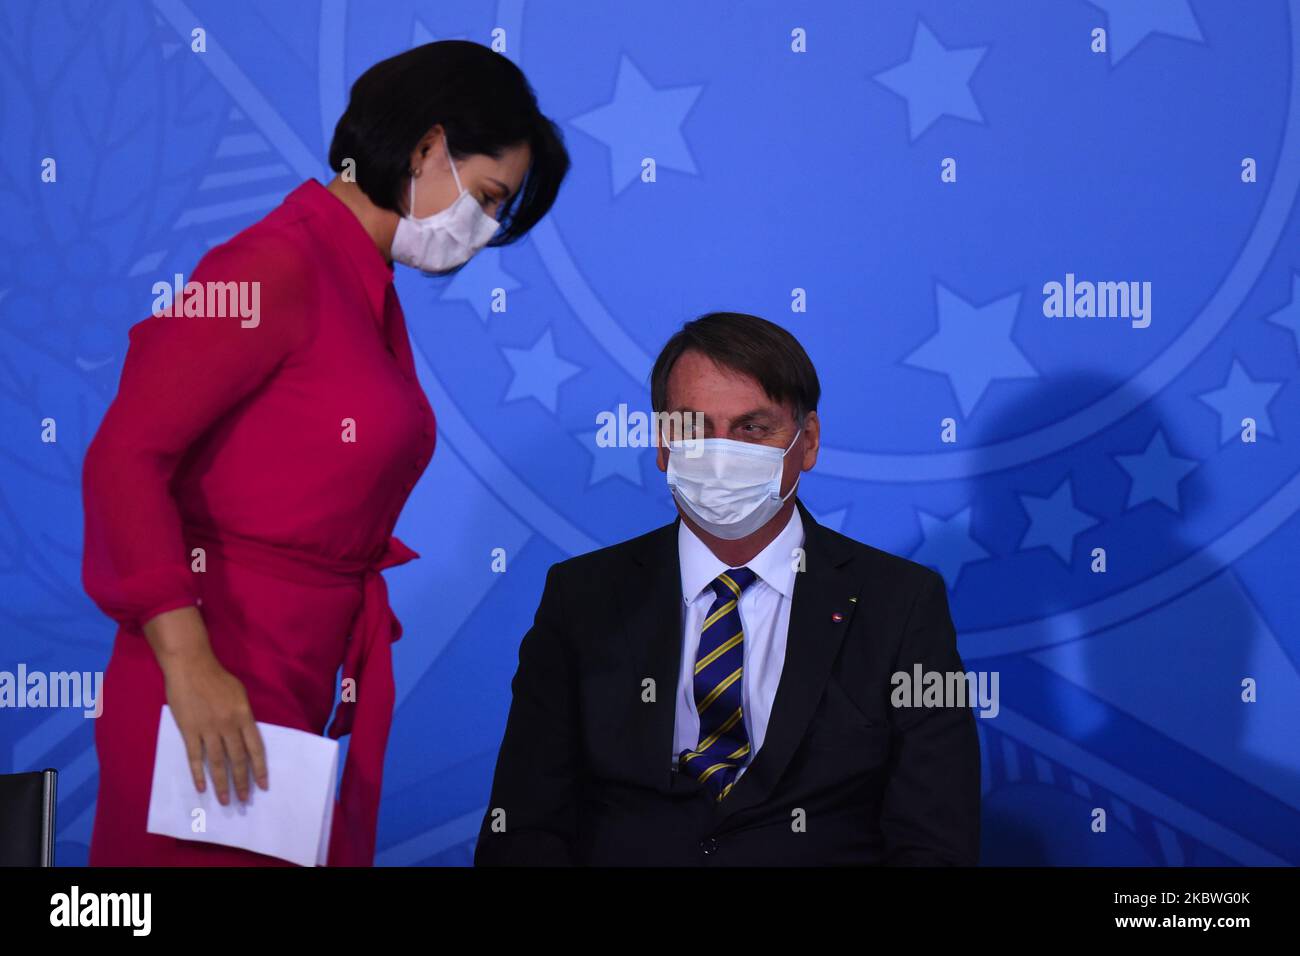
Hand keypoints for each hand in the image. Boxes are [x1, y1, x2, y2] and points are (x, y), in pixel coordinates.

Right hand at [143, 607, 268, 804]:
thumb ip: (244, 716)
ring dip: (222, 784)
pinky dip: (199, 774)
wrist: (190, 666)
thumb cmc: (217, 678)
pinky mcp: (188, 731)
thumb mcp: (240, 694)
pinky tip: (202, 787)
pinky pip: (195, 757)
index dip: (260, 769)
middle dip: (242, 782)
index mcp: (244, 716)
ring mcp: (207, 729)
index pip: (256, 748)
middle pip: (238, 760)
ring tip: (226, 801)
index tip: (263, 785)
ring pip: (218, 763)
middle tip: (244, 801)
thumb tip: (248, 738)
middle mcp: (228, 725)